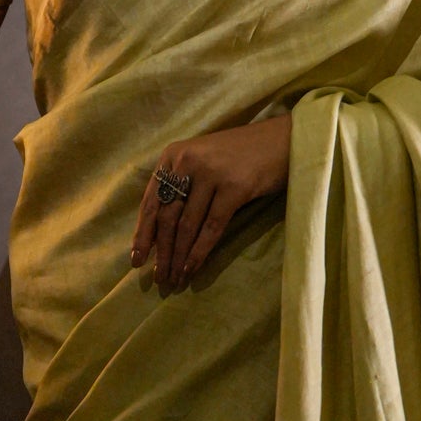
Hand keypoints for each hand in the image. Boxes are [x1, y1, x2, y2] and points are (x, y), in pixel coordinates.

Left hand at [131, 113, 290, 291]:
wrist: (283, 140)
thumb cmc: (242, 155)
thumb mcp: (202, 161)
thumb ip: (182, 187)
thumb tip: (161, 234)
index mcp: (173, 156)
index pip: (151, 201)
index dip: (143, 234)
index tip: (137, 260)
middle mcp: (187, 162)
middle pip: (166, 216)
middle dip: (160, 252)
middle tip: (158, 278)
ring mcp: (211, 174)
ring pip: (186, 225)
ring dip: (178, 257)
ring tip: (173, 280)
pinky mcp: (234, 188)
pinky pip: (211, 228)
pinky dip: (199, 252)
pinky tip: (192, 269)